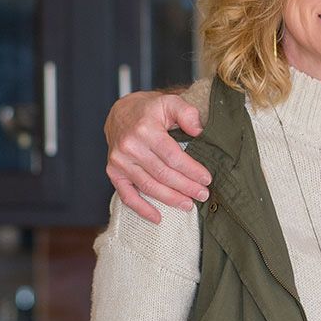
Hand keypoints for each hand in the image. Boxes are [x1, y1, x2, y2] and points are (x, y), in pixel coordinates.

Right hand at [104, 91, 210, 222]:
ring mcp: (119, 161)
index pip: (173, 156)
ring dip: (170, 199)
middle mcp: (129, 146)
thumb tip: (198, 131)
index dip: (191, 170)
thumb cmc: (150, 110)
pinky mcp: (113, 172)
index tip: (207, 179)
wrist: (121, 113)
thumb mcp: (170, 102)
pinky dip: (142, 209)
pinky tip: (157, 218)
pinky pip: (126, 195)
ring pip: (149, 186)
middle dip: (186, 187)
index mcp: (145, 129)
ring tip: (188, 205)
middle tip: (203, 195)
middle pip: (163, 174)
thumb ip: (186, 113)